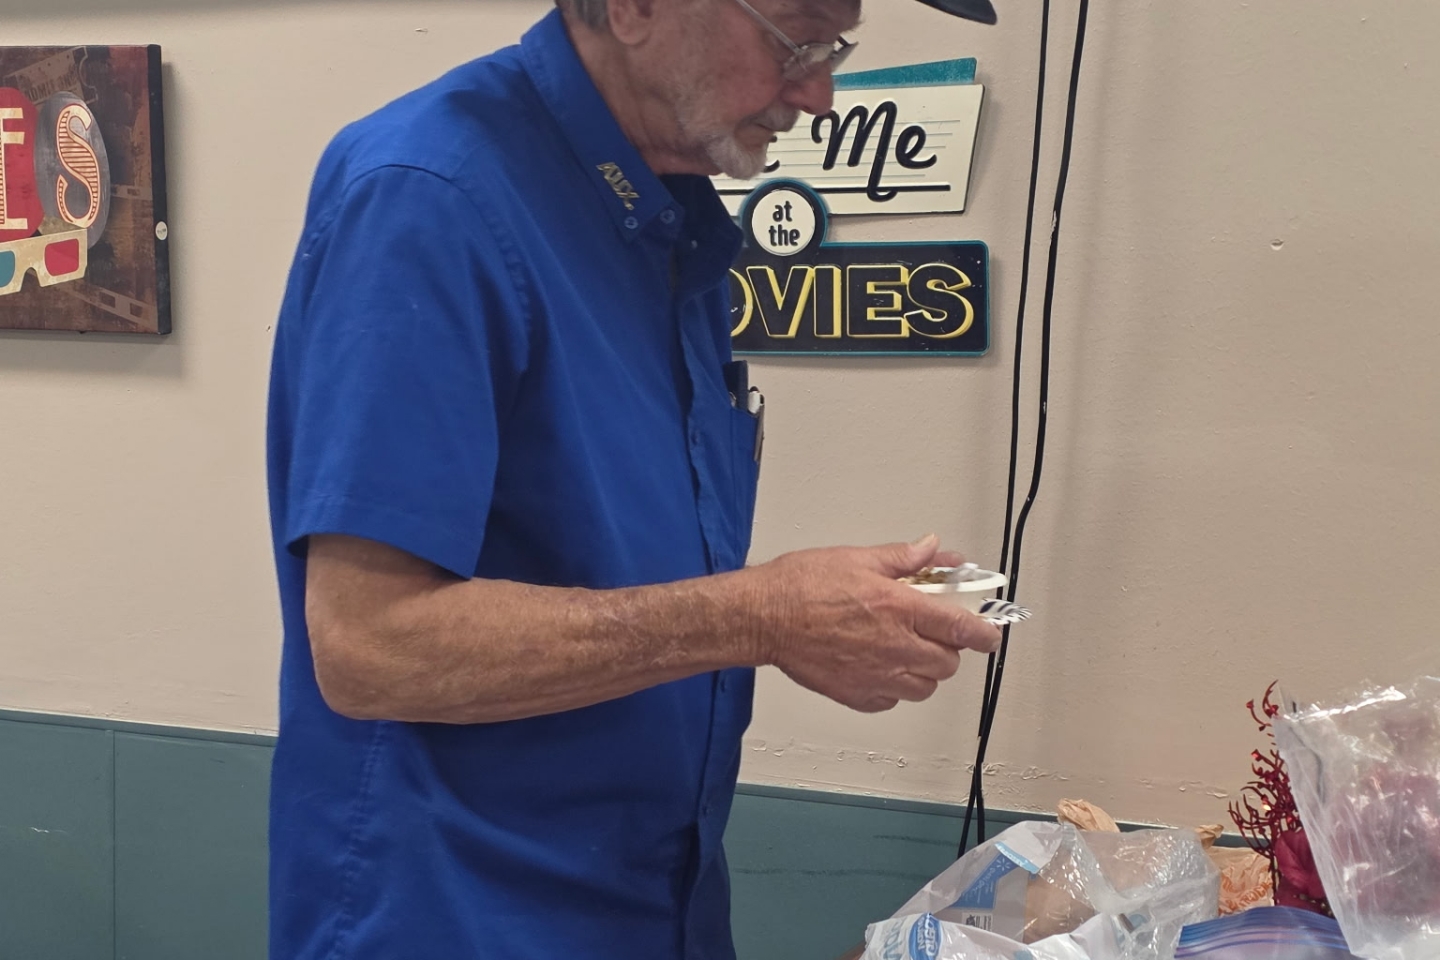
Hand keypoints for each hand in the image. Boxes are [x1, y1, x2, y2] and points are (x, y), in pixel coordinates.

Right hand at [751, 534, 1002, 712]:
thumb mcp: (857, 559)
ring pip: (925, 687)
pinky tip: (879, 667)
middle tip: (931, 631)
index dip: (983, 633)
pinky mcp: (857, 696)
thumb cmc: (801, 586)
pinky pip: (893, 700)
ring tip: (905, 650)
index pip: (961, 628)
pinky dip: (895, 687)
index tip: (989, 633)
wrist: (763, 617)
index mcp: (900, 608)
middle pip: (948, 662)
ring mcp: (877, 676)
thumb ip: (902, 559)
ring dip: (924, 670)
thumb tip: (932, 550)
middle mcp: (894, 647)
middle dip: (948, 648)